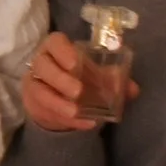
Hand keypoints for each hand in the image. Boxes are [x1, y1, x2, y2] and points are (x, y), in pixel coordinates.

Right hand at [22, 30, 136, 133]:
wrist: (64, 101)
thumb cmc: (81, 79)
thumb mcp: (99, 77)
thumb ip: (115, 80)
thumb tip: (133, 89)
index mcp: (58, 49)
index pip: (54, 42)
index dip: (62, 51)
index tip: (74, 63)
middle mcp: (42, 62)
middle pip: (41, 65)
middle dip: (59, 78)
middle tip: (78, 91)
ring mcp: (34, 83)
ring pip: (38, 90)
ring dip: (58, 102)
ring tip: (76, 111)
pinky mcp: (33, 103)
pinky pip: (43, 110)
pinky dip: (64, 119)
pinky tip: (82, 123)